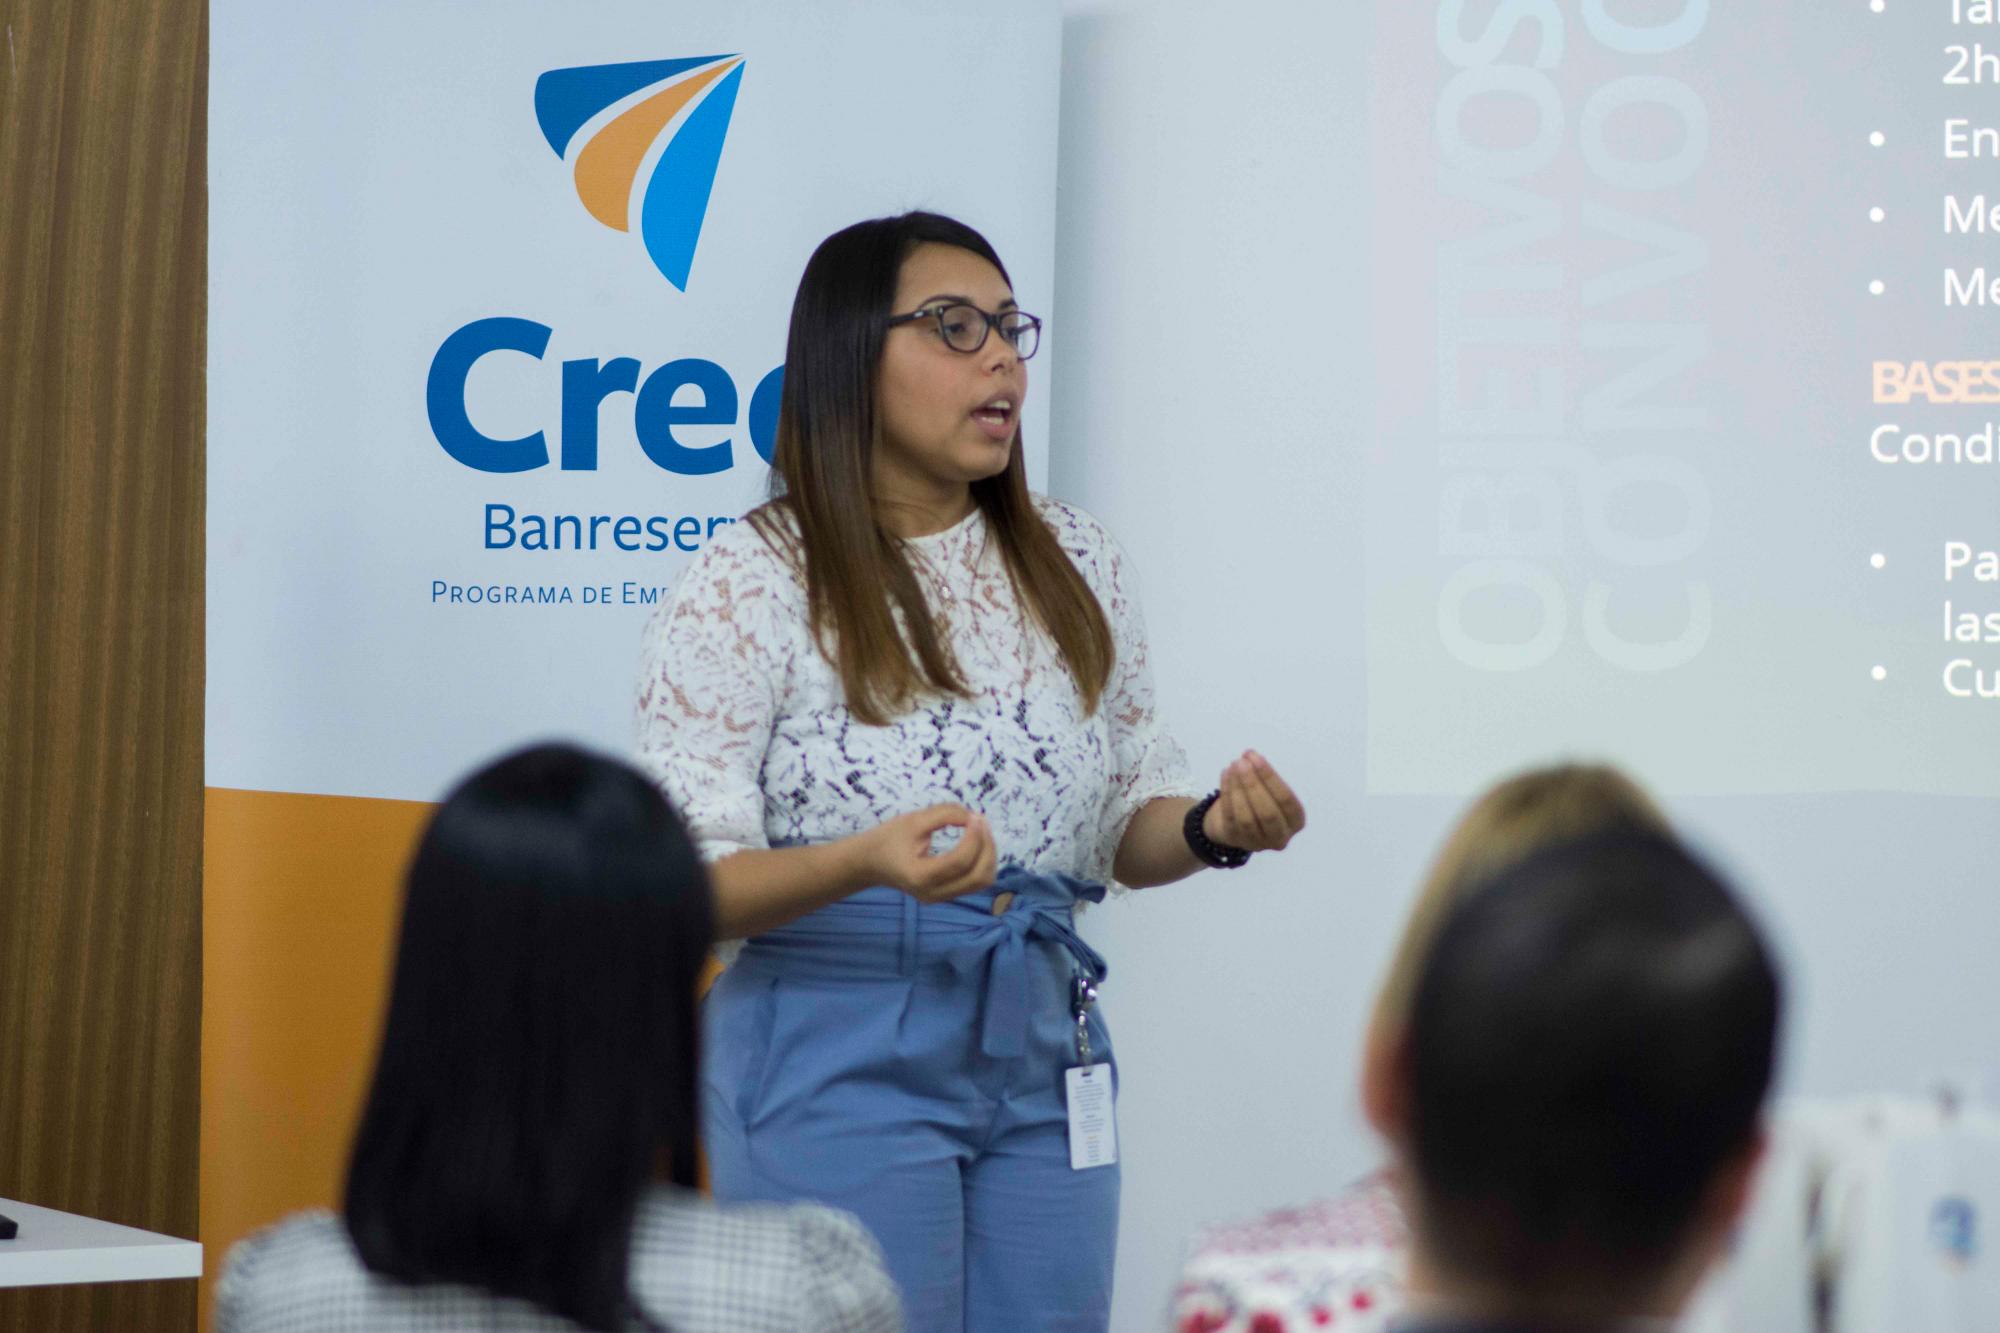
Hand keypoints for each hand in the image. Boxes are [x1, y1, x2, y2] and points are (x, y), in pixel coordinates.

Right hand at [852, 804, 998, 902]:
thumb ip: (945, 814)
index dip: (974, 837)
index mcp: (920, 876)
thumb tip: (973, 817)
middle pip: (978, 876)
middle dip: (987, 847)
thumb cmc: (888, 839)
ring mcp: (941, 898)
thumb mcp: (913, 820)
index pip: (960, 861)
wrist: (871, 863)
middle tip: (981, 821)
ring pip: (982, 882)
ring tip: (981, 829)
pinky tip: (977, 842)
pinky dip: (983, 861)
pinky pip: (975, 882)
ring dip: (988, 855)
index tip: (974, 816)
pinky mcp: (946, 895)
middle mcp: (933, 893)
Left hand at [1203, 750, 1305, 853]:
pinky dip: (1226, 793)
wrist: (1237, 823)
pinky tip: (1226, 774)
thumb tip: (1249, 757)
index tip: (1256, 758)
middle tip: (1242, 762)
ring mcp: (1257, 842)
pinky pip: (1230, 817)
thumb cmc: (1260, 801)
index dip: (1270, 778)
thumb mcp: (1270, 790)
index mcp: (1296, 821)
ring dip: (1238, 788)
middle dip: (1253, 785)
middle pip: (1268, 813)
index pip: (1286, 800)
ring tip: (1233, 765)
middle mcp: (1280, 837)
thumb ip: (1265, 776)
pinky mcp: (1236, 840)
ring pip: (1246, 817)